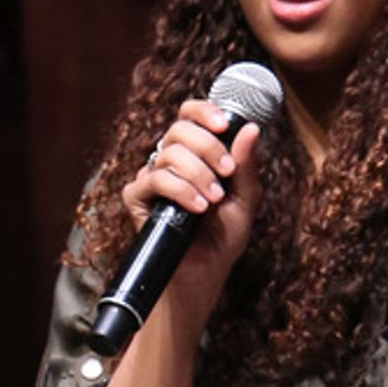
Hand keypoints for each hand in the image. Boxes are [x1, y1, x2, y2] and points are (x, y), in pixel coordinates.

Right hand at [120, 103, 262, 322]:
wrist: (203, 276)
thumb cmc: (222, 240)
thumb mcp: (245, 201)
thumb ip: (246, 166)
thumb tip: (250, 128)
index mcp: (194, 155)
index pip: (190, 116)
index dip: (204, 111)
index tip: (224, 123)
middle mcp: (169, 162)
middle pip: (179, 129)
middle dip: (208, 147)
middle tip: (227, 172)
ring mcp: (151, 179)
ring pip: (169, 153)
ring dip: (198, 174)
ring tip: (213, 200)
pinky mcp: (137, 198)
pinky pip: (154, 179)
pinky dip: (180, 190)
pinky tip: (197, 209)